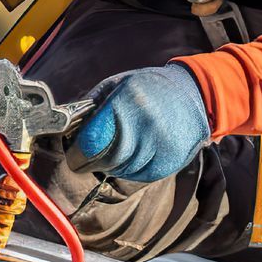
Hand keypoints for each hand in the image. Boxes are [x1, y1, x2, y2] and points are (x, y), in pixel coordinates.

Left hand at [70, 64, 210, 181]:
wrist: (194, 95)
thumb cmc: (147, 88)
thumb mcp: (116, 85)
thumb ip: (90, 108)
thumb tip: (67, 133)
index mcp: (127, 103)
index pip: (91, 142)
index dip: (77, 152)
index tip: (74, 154)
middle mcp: (144, 127)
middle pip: (104, 161)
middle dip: (92, 161)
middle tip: (89, 156)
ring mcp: (159, 147)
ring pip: (120, 171)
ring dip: (112, 165)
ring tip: (119, 146)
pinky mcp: (169, 163)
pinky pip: (137, 176)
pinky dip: (130, 169)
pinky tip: (136, 152)